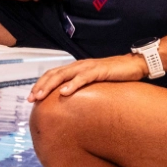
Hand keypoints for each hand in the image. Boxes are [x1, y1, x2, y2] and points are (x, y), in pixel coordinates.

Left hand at [28, 54, 148, 101]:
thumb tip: (70, 101)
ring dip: (50, 86)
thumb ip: (81, 88)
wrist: (135, 65)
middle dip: (40, 86)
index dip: (40, 84)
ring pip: (63, 75)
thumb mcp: (94, 83)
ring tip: (40, 96)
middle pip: (53, 74)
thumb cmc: (114, 75)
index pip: (53, 74)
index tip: (31, 97)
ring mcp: (88, 67)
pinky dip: (72, 85)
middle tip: (31, 99)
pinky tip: (64, 92)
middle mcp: (78, 66)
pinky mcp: (99, 70)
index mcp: (75, 68)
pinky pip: (83, 77)